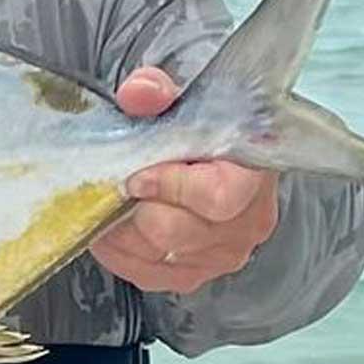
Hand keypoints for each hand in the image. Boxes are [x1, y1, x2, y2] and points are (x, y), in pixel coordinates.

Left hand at [90, 66, 279, 294]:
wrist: (202, 148)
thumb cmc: (193, 124)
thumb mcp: (178, 95)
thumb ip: (158, 89)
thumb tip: (139, 94)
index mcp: (253, 173)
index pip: (218, 197)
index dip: (169, 187)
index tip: (136, 174)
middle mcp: (247, 221)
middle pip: (176, 232)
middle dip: (135, 207)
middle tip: (115, 183)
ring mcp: (223, 254)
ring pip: (156, 255)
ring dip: (122, 229)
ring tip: (109, 200)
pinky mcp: (194, 274)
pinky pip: (145, 273)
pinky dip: (119, 250)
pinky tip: (112, 224)